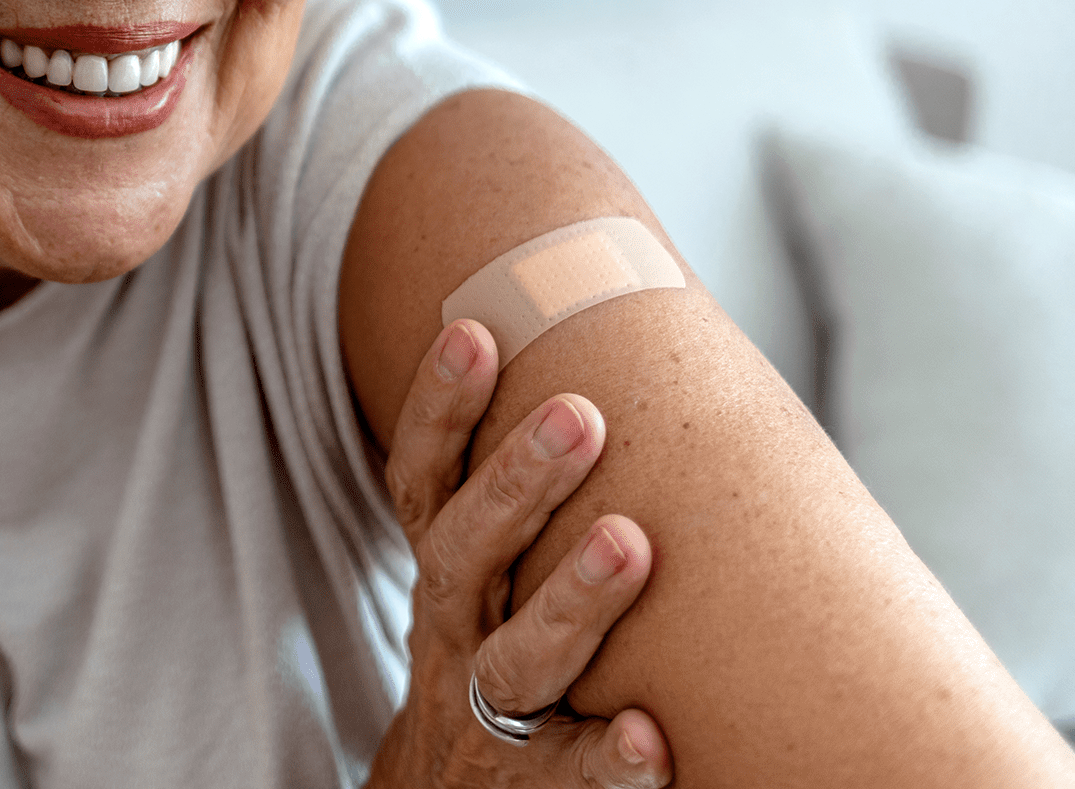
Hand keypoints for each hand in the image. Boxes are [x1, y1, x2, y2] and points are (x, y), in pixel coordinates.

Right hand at [366, 319, 671, 787]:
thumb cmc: (496, 644)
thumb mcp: (483, 570)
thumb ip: (518, 491)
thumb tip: (592, 334)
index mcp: (442, 567)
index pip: (422, 479)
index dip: (437, 406)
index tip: (474, 330)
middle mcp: (451, 630)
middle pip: (464, 551)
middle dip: (515, 478)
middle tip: (580, 413)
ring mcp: (485, 715)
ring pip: (515, 660)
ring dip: (570, 602)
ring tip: (630, 543)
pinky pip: (566, 774)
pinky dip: (606, 760)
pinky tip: (653, 736)